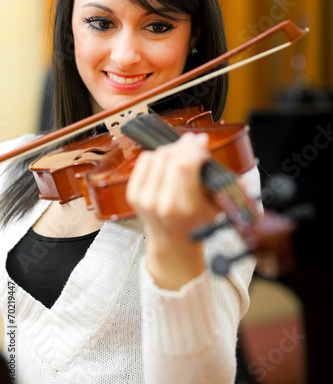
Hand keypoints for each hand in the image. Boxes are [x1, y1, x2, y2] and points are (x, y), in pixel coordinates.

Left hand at [126, 132, 221, 288]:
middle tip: (195, 142)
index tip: (203, 143)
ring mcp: (145, 199)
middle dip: (185, 145)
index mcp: (184, 208)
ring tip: (183, 152)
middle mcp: (162, 203)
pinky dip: (157, 155)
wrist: (171, 241)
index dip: (194, 149)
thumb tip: (241, 183)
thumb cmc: (195, 223)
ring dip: (172, 149)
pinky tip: (167, 160)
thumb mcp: (215, 209)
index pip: (185, 166)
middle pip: (171, 157)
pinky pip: (145, 160)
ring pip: (158, 155)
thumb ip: (227, 192)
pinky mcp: (133, 194)